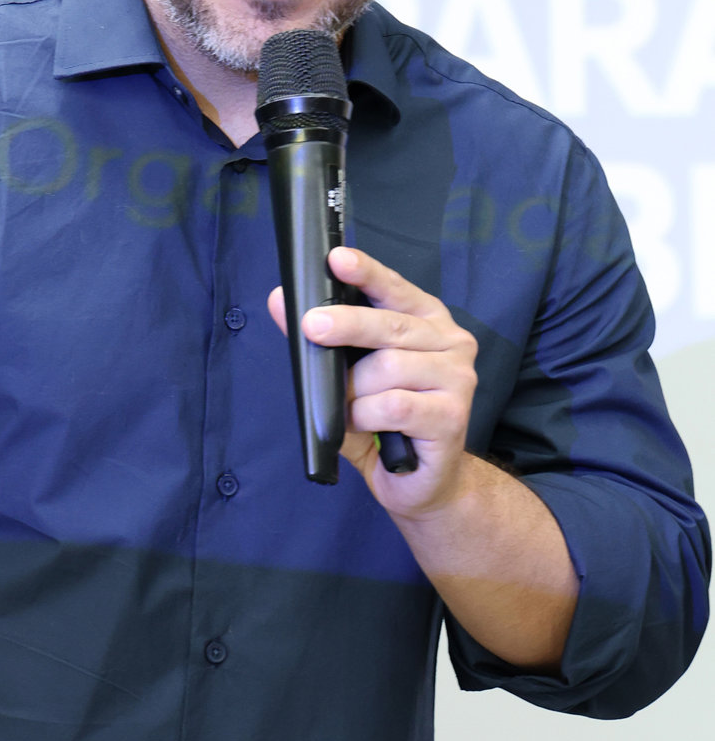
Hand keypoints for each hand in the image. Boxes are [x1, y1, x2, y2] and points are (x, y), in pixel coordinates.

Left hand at [268, 245, 478, 517]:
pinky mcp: (452, 416)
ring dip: (355, 390)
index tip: (337, 258)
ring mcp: (458, 379)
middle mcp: (451, 342)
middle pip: (390, 325)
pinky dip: (367, 415)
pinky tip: (362, 423)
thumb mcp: (347, 375)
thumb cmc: (385, 421)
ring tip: (347, 406)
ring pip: (390, 368)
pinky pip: (396, 406)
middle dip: (346, 324)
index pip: (395, 288)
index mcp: (426, 320)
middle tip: (311, 326)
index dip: (367, 272)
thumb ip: (319, 338)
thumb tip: (281, 300)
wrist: (424, 481)